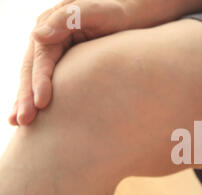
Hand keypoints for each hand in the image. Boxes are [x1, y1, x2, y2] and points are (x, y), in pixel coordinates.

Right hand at [9, 0, 134, 125]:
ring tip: (18, 123)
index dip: (39, 81)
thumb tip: (37, 36)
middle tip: (23, 121)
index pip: (41, 58)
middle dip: (25, 96)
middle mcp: (47, 39)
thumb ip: (67, 20)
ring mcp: (52, 51)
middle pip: (31, 70)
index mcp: (51, 25)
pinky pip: (45, 81)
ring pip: (33, 78)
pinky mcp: (62, 63)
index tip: (41, 103)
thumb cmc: (115, 12)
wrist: (129, 16)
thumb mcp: (96, 11)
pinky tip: (30, 116)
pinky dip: (36, 97)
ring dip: (24, 100)